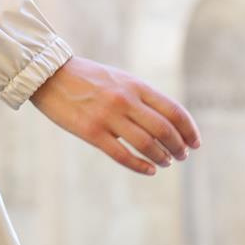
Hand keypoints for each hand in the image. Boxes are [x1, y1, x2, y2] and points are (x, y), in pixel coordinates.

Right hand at [29, 54, 200, 174]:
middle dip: (178, 147)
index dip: (189, 130)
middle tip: (182, 156)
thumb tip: (165, 120)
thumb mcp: (119, 79)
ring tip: (166, 162)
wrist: (49, 75)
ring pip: (146, 145)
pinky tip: (149, 170)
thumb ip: (140, 96)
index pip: (173, 111)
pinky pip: (122, 155)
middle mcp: (125, 100)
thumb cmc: (86, 77)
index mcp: (135, 85)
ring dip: (162, 157)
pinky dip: (140, 166)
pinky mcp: (91, 132)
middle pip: (164, 130)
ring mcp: (108, 117)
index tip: (195, 143)